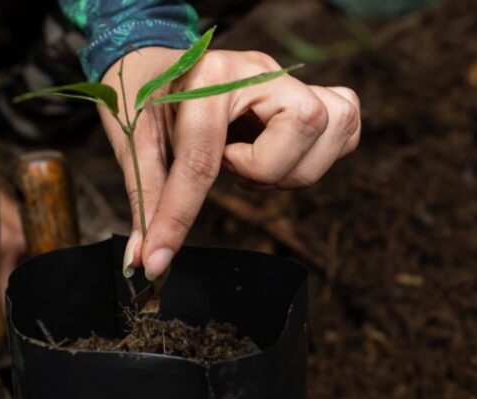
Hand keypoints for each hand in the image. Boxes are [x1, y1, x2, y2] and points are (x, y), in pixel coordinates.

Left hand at [101, 47, 360, 278]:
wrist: (151, 62)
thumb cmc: (142, 97)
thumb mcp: (132, 142)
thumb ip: (147, 197)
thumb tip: (147, 257)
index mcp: (205, 76)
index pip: (203, 157)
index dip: (179, 217)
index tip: (159, 258)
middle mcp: (257, 69)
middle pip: (304, 122)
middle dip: (269, 168)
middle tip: (231, 169)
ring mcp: (286, 79)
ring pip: (336, 121)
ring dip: (297, 165)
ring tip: (253, 165)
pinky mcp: (304, 92)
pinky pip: (345, 120)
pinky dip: (321, 152)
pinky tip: (280, 156)